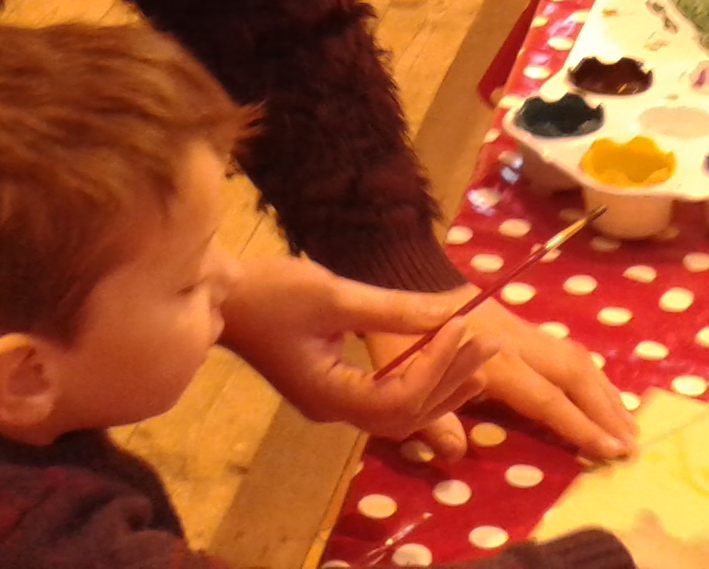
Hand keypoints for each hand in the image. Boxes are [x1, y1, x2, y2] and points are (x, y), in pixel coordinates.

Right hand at [219, 258, 492, 446]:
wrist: (221, 298)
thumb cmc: (267, 292)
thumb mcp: (331, 293)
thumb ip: (392, 309)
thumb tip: (450, 312)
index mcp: (328, 395)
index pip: (399, 398)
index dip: (438, 365)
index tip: (462, 326)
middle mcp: (333, 410)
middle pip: (406, 415)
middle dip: (450, 380)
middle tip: (487, 342)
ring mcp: (332, 403)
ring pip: (400, 413)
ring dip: (442, 385)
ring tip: (480, 356)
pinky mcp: (333, 389)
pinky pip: (387, 399)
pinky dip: (421, 381)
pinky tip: (444, 358)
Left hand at [368, 299, 635, 462]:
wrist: (401, 272)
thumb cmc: (397, 328)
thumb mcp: (398, 372)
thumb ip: (428, 414)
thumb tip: (458, 452)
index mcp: (490, 356)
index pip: (546, 398)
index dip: (580, 426)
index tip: (610, 451)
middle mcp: (516, 340)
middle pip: (575, 373)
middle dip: (607, 410)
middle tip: (633, 443)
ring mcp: (521, 329)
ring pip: (576, 358)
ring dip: (605, 392)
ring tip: (628, 424)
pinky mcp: (520, 326)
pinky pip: (566, 352)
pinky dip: (590, 376)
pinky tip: (599, 393)